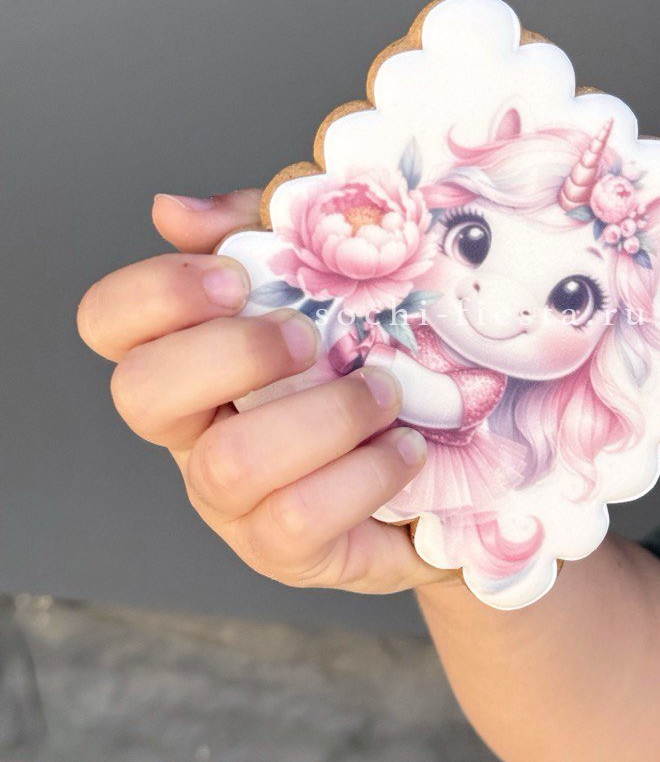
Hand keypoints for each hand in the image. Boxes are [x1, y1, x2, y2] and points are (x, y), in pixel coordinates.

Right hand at [76, 190, 459, 594]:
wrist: (448, 464)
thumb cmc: (365, 357)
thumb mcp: (322, 276)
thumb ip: (258, 232)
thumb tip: (175, 210)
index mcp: (190, 353)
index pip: (109, 321)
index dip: (157, 293)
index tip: (236, 275)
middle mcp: (192, 429)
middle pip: (142, 395)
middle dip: (232, 353)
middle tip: (309, 337)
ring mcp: (231, 500)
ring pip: (228, 466)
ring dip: (322, 417)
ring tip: (384, 392)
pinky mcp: (285, 551)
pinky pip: (298, 520)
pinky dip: (363, 474)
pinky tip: (404, 447)